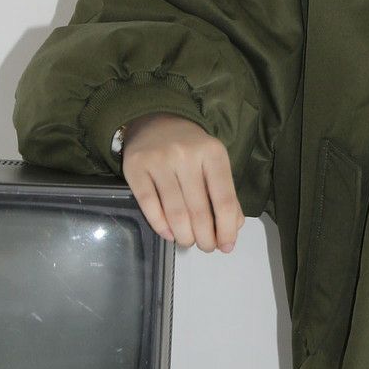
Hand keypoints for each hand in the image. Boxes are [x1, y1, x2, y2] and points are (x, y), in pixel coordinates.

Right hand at [120, 113, 245, 252]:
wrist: (156, 121)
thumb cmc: (191, 148)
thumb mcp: (214, 163)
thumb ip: (226, 194)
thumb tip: (233, 229)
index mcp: (213, 153)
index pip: (224, 200)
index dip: (227, 229)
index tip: (226, 246)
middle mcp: (186, 155)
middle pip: (199, 210)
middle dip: (205, 237)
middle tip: (206, 247)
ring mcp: (159, 161)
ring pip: (175, 212)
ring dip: (183, 236)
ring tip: (188, 242)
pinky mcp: (135, 168)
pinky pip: (149, 205)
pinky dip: (161, 225)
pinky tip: (169, 233)